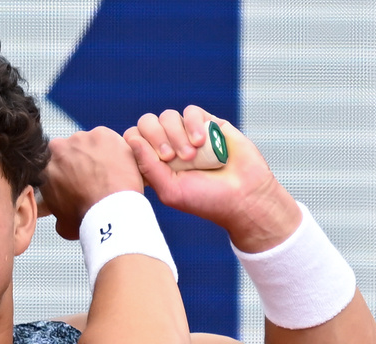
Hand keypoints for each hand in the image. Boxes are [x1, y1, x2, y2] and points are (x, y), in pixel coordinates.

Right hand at [39, 127, 143, 239]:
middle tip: (93, 177)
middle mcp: (58, 148)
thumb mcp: (62, 223)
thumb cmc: (88, 217)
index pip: (52, 165)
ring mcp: (81, 138)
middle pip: (69, 150)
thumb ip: (57, 213)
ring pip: (89, 143)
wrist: (109, 210)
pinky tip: (118, 165)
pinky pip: (108, 139)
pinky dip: (113, 148)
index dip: (65, 173)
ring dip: (96, 154)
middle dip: (79, 161)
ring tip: (108, 172)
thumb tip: (60, 219)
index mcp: (44, 168)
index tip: (74, 180)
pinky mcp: (102, 134)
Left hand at [124, 106, 300, 251]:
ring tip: (191, 155)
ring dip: (176, 134)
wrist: (243, 196)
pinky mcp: (208, 124)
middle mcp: (168, 145)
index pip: (133, 140)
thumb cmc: (206, 200)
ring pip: (167, 116)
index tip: (156, 163)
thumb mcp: (170, 190)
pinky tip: (201, 142)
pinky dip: (193, 124)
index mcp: (154, 163)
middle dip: (156, 137)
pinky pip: (191, 112)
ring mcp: (187, 133)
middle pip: (147, 123)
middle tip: (171, 157)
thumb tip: (132, 139)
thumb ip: (148, 166)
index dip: (138, 145)